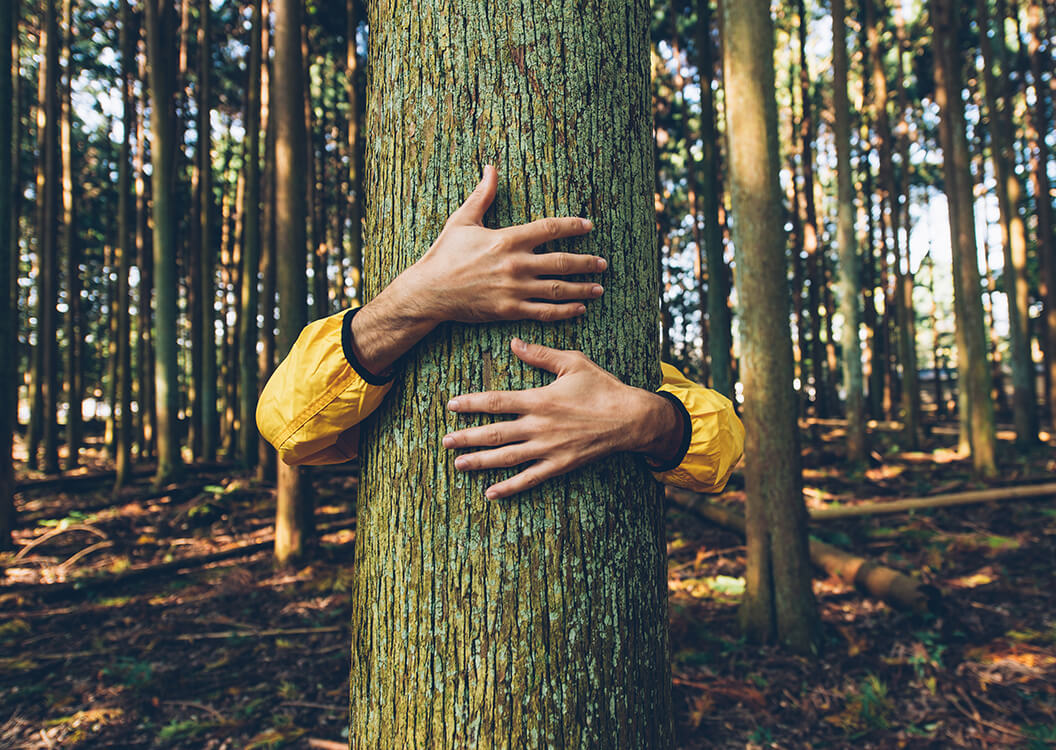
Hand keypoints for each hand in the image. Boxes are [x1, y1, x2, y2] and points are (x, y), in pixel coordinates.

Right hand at [403, 164, 605, 323]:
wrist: (429, 291)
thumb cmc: (444, 255)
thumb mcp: (462, 221)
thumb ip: (482, 195)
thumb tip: (491, 168)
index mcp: (507, 239)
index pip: (549, 229)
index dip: (572, 226)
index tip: (588, 225)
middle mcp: (516, 264)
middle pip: (561, 261)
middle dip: (586, 262)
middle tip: (602, 263)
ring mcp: (515, 289)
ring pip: (557, 289)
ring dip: (582, 288)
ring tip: (599, 288)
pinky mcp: (510, 310)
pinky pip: (543, 311)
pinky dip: (564, 311)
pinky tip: (579, 309)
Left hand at [443, 339, 684, 498]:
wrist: (630, 418)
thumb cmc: (602, 387)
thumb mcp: (573, 362)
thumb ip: (541, 354)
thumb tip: (514, 343)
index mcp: (539, 399)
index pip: (496, 401)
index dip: (471, 403)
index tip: (451, 406)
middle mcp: (539, 426)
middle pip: (494, 433)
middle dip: (467, 437)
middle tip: (445, 441)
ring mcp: (548, 449)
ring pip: (506, 458)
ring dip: (480, 462)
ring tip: (458, 464)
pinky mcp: (559, 465)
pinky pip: (530, 479)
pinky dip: (509, 487)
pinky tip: (490, 493)